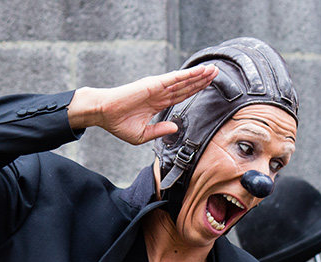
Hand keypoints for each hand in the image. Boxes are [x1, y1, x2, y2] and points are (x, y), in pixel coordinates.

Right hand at [68, 65, 218, 144]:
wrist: (104, 114)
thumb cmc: (119, 124)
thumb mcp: (143, 134)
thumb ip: (161, 130)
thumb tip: (176, 128)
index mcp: (157, 103)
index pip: (181, 95)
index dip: (195, 89)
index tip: (208, 85)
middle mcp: (159, 93)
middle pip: (186, 86)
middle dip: (201, 80)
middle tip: (217, 72)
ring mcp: (157, 87)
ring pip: (183, 80)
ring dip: (199, 75)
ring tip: (213, 69)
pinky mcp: (153, 84)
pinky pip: (175, 79)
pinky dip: (188, 75)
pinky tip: (199, 71)